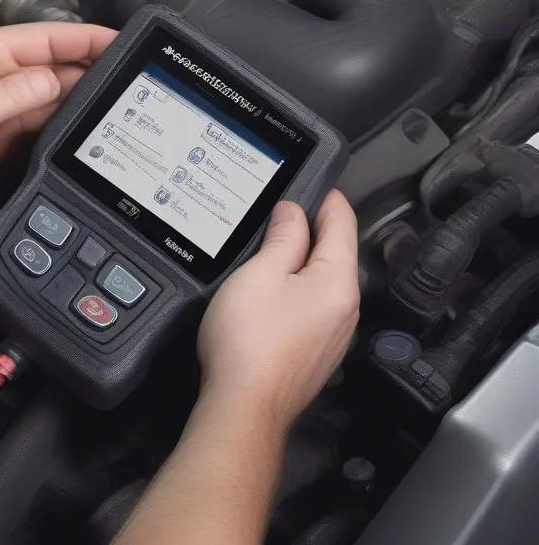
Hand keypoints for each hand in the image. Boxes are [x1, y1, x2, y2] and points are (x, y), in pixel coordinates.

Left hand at [0, 23, 116, 207]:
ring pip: (53, 91)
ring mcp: (2, 101)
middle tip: (132, 78)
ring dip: (82, 95)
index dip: (85, 37)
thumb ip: (11, 96)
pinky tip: (87, 126)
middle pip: (56, 63)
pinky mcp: (2, 128)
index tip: (121, 42)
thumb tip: (56, 79)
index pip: (47, 37)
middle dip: (92, 66)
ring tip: (120, 102)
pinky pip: (41, 118)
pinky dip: (64, 120)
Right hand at [196, 190, 359, 428]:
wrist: (244, 405)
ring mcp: (333, 335)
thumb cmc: (249, 342)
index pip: (343, 224)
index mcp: (337, 283)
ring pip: (324, 282)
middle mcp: (345, 309)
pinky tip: (272, 290)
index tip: (317, 184)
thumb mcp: (260, 272)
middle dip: (313, 229)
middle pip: (337, 253)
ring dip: (303, 260)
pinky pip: (314, 306)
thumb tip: (293, 212)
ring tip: (273, 246)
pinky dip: (298, 288)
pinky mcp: (316, 353)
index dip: (328, 198)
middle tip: (285, 210)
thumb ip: (283, 237)